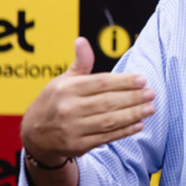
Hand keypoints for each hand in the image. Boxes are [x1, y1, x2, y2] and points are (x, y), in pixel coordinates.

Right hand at [21, 37, 155, 166]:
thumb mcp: (63, 80)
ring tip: (150, 108)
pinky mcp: (79, 145)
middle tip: (151, 93)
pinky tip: (139, 124)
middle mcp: (69, 108)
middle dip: (133, 98)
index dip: (124, 81)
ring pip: (110, 121)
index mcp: (67, 89)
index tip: (142, 79)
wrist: (35, 134)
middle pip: (108, 102)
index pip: (101, 83)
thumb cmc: (55, 101)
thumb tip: (82, 40)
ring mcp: (73, 129)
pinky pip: (106, 137)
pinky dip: (125, 131)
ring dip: (133, 114)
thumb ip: (80, 63)